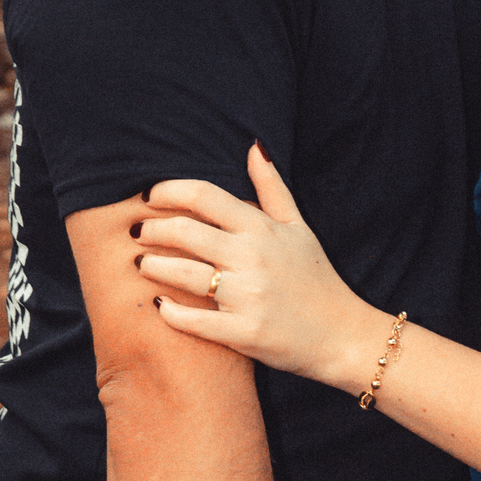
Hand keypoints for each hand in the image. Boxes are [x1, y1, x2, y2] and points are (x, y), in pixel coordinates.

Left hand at [135, 150, 379, 386]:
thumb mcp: (298, 227)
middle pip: (184, 232)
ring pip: (182, 274)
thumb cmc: (316, 278)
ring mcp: (247, 295)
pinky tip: (160, 305)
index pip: (204, 196)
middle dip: (150, 230)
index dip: (168, 192)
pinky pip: (193, 320)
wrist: (343, 334)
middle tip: (138, 232)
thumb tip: (253, 146)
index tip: (148, 197)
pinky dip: (170, 312)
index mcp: (262, 229)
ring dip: (152, 267)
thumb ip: (272, 188)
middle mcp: (253, 257)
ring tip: (141, 265)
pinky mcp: (243, 333)